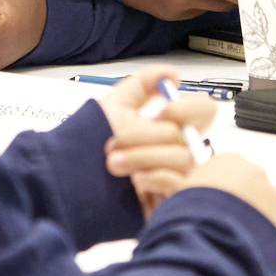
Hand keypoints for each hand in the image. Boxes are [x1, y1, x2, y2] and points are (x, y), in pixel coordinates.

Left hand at [96, 71, 219, 213]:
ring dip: (143, 157)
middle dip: (147, 135)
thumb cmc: (88, 147)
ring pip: (183, 159)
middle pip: (190, 136)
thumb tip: (172, 74)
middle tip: (117, 141)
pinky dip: (156, 178)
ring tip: (114, 163)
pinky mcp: (169, 201)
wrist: (70, 182)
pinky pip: (179, 185)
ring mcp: (175, 177)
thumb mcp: (113, 108)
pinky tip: (135, 182)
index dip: (188, 108)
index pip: (204, 111)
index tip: (161, 111)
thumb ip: (142, 83)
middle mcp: (177, 151)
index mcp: (169, 126)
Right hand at [174, 149, 275, 253]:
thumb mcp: (177, 196)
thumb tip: (186, 200)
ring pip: (267, 213)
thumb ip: (191, 191)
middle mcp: (256, 174)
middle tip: (222, 230)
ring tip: (233, 247)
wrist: (205, 246)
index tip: (212, 209)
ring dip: (255, 227)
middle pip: (251, 191)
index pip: (229, 172)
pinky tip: (247, 255)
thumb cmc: (187, 219)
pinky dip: (267, 246)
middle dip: (241, 210)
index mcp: (228, 161)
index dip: (219, 194)